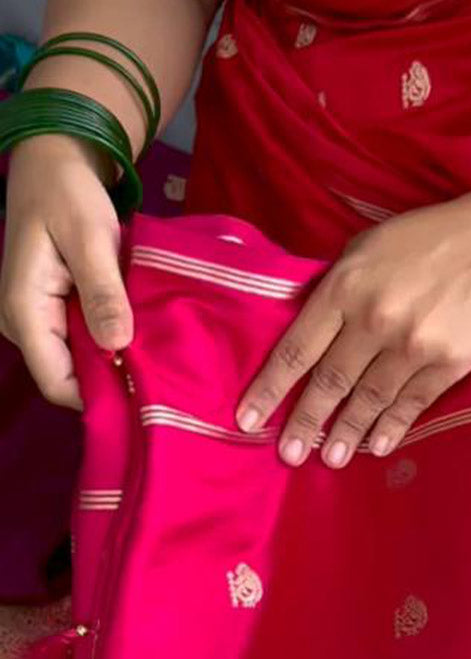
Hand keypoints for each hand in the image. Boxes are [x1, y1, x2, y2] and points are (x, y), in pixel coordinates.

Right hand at [0, 135, 132, 408]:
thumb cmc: (68, 193)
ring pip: (75, 364)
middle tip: (160, 379)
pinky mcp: (51, 312)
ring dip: (112, 365)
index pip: (57, 383)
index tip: (144, 394)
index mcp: (24, 310)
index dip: (99, 397)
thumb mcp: (90, 237)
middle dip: (111, 384)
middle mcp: (23, 324)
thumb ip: (102, 291)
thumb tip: (115, 345)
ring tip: (154, 361)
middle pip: (67, 379)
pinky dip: (108, 344)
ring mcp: (36, 320)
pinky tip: (139, 341)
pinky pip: (79, 344)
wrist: (54, 162)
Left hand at [237, 195, 470, 466]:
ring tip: (330, 459)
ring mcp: (414, 344)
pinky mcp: (449, 362)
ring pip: (369, 399)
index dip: (270, 389)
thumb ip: (335, 291)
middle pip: (329, 382)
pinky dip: (390, 427)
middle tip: (288, 455)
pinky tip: (376, 446)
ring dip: (346, 434)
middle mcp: (375, 318)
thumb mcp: (365, 249)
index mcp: (346, 287)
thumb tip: (306, 335)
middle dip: (305, 423)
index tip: (248, 419)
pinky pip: (411, 403)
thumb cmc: (426, 240)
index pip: (297, 349)